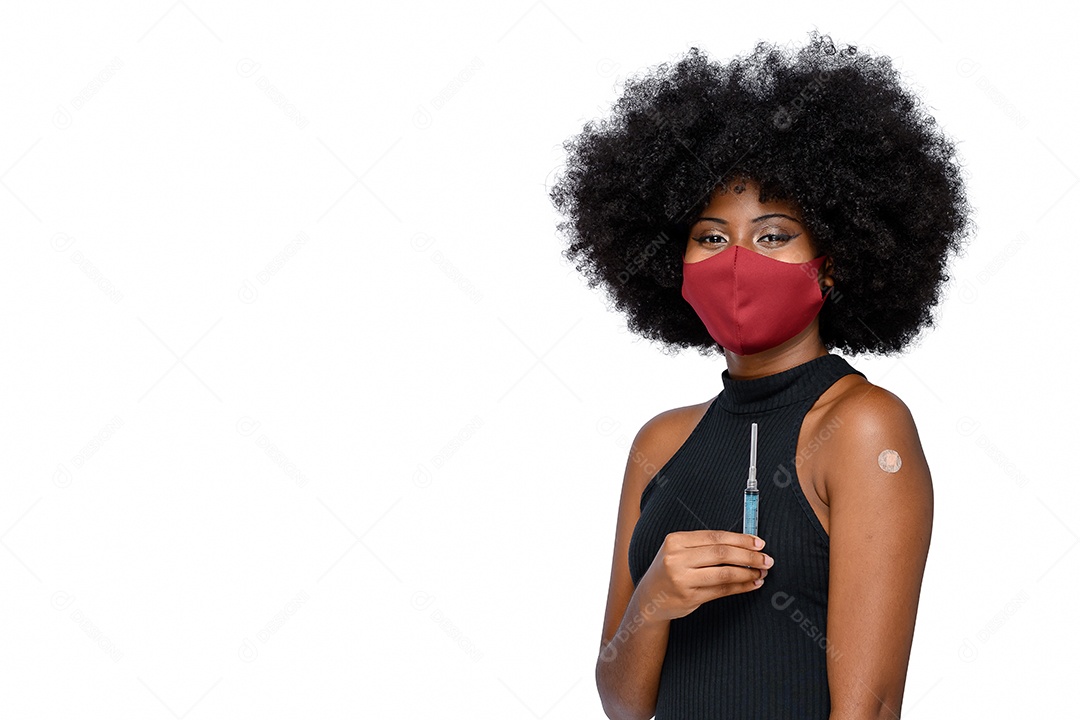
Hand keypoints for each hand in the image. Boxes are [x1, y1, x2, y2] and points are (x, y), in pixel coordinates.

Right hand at [637, 530, 772, 621]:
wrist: (649, 598)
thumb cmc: (670, 571)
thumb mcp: (680, 551)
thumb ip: (705, 546)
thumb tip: (745, 545)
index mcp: (676, 540)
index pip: (715, 537)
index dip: (740, 539)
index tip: (759, 543)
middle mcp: (676, 558)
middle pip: (721, 553)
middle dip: (749, 556)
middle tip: (767, 559)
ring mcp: (682, 579)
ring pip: (724, 573)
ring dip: (747, 572)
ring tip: (762, 572)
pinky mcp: (689, 597)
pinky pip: (721, 590)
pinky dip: (740, 586)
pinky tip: (751, 583)